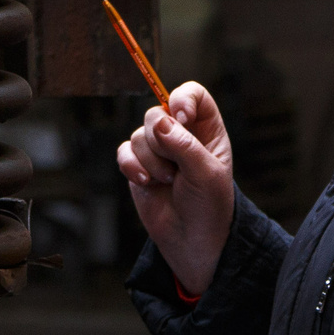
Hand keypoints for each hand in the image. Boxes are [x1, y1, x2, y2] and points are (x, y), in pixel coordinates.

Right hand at [115, 81, 236, 293]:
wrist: (192, 240)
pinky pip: (124, 152)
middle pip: (157, 112)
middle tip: (176, 168)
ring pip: (139, 135)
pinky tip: (146, 183)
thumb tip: (159, 121)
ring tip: (169, 182)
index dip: (182, 99)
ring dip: (152, 162)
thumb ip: (184, 145)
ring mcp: (157, 150)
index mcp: (206, 129)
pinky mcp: (137, 166)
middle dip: (161, 142)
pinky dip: (132, 167)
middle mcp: (180, 134)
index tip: (181, 118)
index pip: (192, 94)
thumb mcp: (206, 174)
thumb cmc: (209, 205)